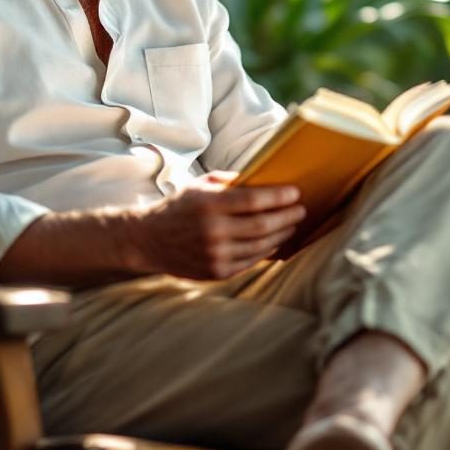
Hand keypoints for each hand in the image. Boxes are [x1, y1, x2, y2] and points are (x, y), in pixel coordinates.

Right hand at [124, 171, 305, 279]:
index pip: (253, 200)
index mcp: (208, 204)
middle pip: (262, 225)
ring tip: (292, 225)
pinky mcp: (216, 272)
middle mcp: (212, 231)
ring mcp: (215, 254)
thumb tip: (263, 177)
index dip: (279, 197)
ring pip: (261, 246)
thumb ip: (229, 181)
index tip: (295, 193)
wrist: (148, 240)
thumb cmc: (179, 207)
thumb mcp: (198, 185)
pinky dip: (267, 251)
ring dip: (282, 235)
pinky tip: (274, 242)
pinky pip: (250, 261)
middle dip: (287, 217)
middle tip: (301, 210)